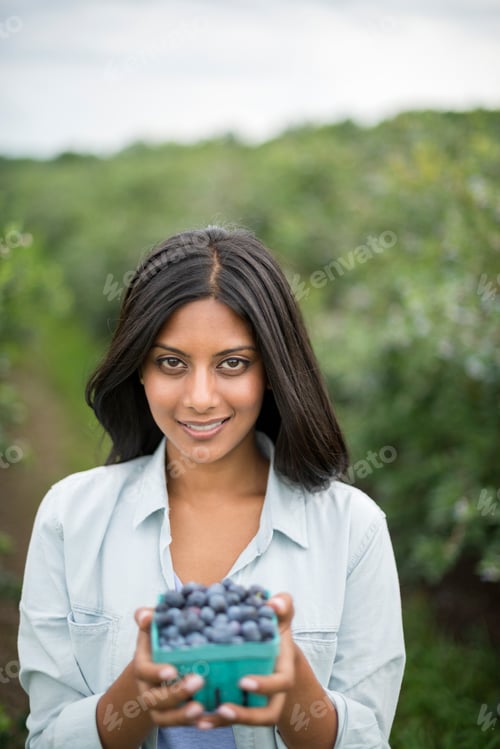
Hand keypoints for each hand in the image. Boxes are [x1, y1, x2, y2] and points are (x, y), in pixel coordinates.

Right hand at [132, 608, 206, 725]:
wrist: (158, 665)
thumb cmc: (160, 642)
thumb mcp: (154, 628)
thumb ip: (150, 619)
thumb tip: (146, 614)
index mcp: (143, 665)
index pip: (144, 671)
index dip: (156, 672)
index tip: (172, 670)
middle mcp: (147, 688)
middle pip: (154, 698)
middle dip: (175, 693)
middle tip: (198, 681)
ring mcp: (157, 705)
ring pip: (164, 717)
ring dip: (181, 714)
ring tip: (200, 708)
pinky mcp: (170, 715)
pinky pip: (177, 724)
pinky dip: (191, 724)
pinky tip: (206, 719)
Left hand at [193, 593, 295, 730]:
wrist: (270, 644)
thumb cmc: (273, 628)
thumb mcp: (280, 614)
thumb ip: (282, 605)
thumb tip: (274, 603)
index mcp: (283, 670)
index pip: (280, 683)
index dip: (265, 685)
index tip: (243, 681)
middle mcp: (272, 691)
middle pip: (266, 714)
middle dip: (246, 715)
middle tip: (223, 708)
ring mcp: (255, 700)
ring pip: (243, 719)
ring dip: (223, 722)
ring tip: (202, 719)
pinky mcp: (239, 703)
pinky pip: (228, 717)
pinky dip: (212, 719)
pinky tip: (195, 717)